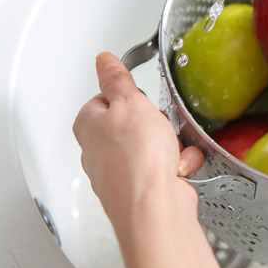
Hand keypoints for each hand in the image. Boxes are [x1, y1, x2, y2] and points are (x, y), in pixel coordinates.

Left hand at [73, 52, 203, 222]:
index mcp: (88, 125)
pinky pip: (167, 167)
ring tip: (170, 150)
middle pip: (135, 121)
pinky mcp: (144, 188)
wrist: (154, 206)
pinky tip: (177, 168)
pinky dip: (178, 164)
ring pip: (155, 144)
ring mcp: (122, 172)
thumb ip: (117, 79)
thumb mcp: (130, 102)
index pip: (107, 97)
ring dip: (171, 144)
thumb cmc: (136, 159)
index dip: (130, 96)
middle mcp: (99, 150)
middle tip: (157, 125)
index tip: (141, 98)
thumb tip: (104, 61)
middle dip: (155, 122)